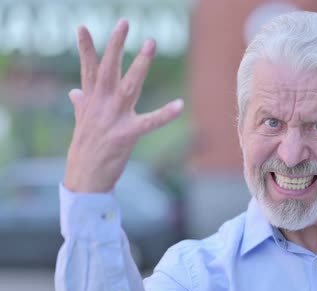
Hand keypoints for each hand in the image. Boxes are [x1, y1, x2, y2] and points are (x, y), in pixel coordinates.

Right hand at [64, 19, 183, 192]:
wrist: (84, 178)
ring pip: (129, 85)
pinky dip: (165, 114)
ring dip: (140, 64)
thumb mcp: (82, 123)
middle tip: (125, 23)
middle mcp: (100, 105)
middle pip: (108, 69)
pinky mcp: (127, 134)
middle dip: (116, 45)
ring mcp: (113, 118)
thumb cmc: (86, 149)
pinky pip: (150, 122)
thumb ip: (81, 104)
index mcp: (90, 101)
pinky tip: (179, 105)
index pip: (88, 69)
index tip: (83, 27)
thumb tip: (73, 91)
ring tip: (150, 43)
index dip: (86, 48)